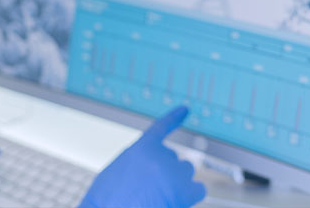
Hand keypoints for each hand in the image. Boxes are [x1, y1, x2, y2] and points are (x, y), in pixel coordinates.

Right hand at [79, 106, 206, 207]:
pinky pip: (199, 189)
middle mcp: (161, 156)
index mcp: (142, 149)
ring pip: (186, 172)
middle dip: (166, 170)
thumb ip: (136, 162)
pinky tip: (181, 200)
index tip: (185, 110)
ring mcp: (174, 173)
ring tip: (162, 196)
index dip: (173, 118)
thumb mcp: (116, 171)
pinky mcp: (185, 191)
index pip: (160, 128)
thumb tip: (148, 168)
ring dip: (178, 182)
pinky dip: (192, 195)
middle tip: (152, 188)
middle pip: (173, 158)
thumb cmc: (110, 200)